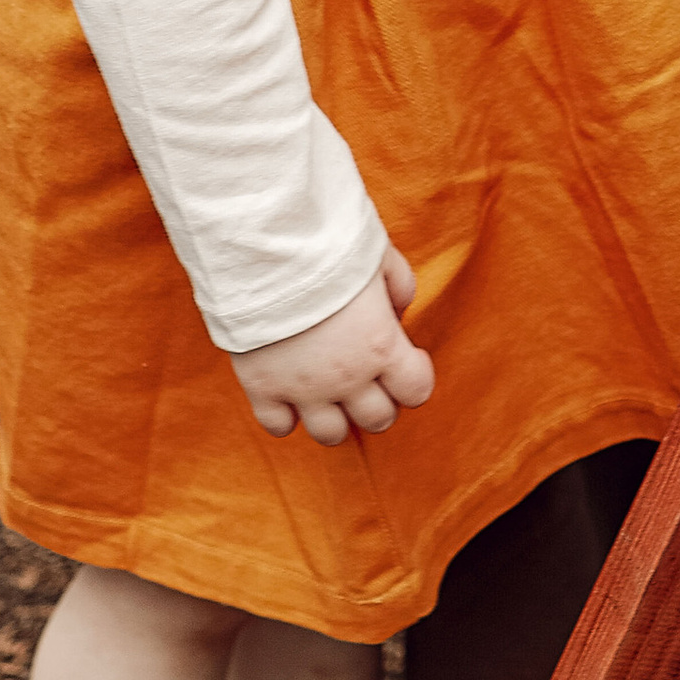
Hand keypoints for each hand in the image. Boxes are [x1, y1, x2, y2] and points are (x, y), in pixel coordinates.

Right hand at [230, 247, 433, 444]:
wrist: (265, 247)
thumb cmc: (327, 245)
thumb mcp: (379, 256)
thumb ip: (399, 286)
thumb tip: (399, 309)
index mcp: (381, 346)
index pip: (417, 391)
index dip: (415, 376)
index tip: (406, 356)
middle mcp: (347, 377)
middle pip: (378, 419)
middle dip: (381, 401)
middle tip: (369, 377)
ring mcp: (303, 388)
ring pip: (332, 434)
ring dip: (338, 418)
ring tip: (331, 394)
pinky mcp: (263, 387)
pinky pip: (279, 427)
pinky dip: (286, 417)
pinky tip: (289, 395)